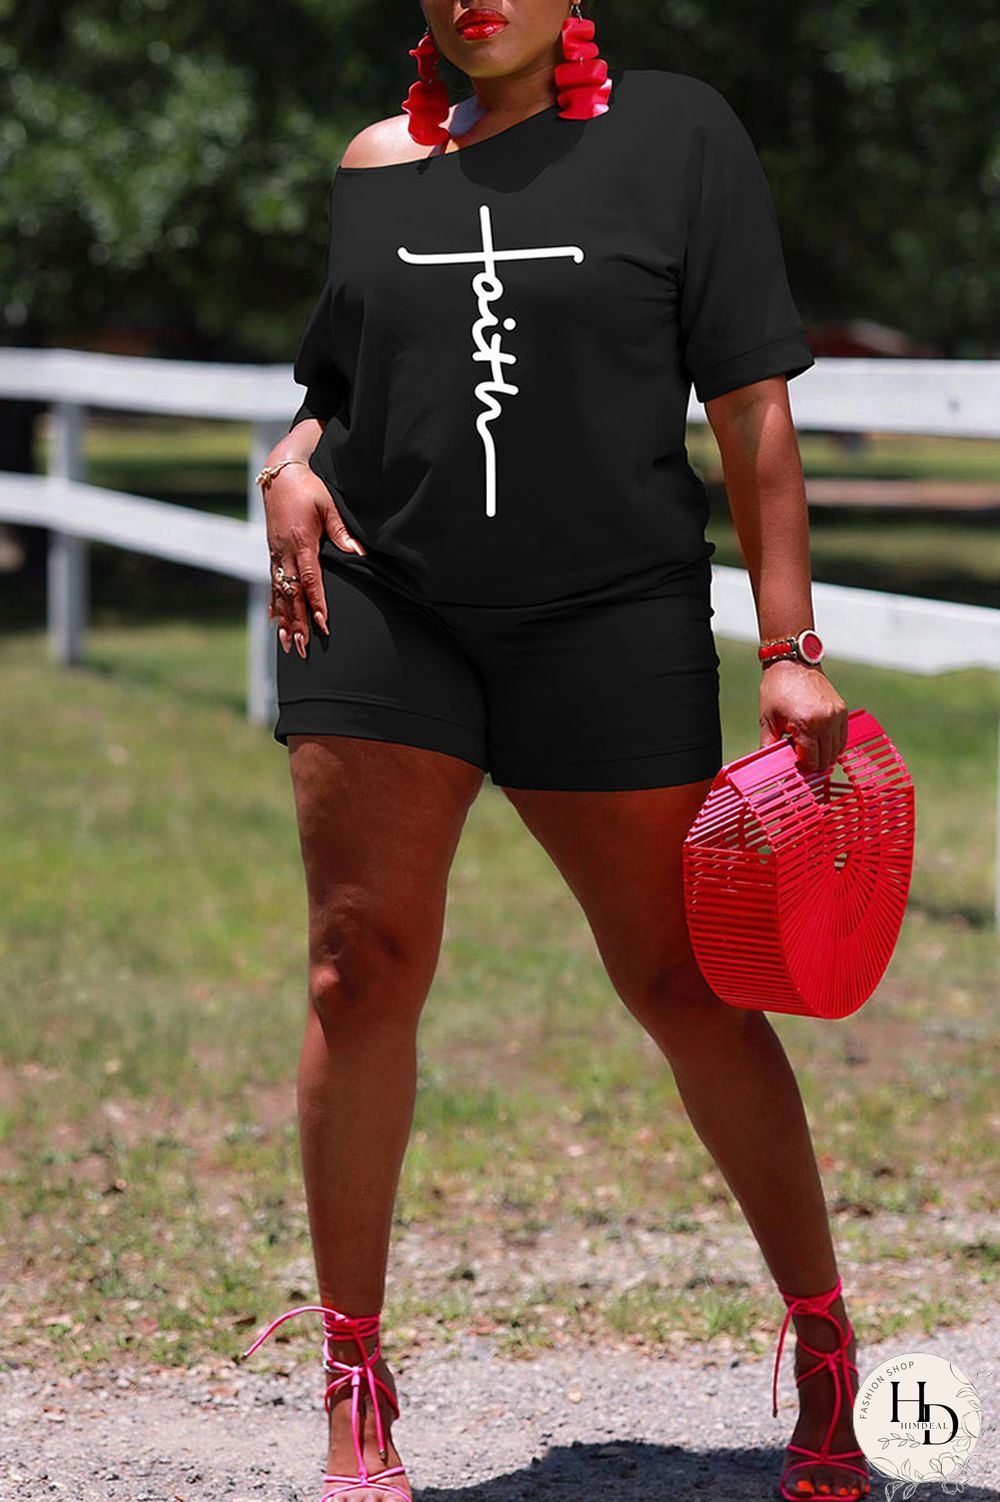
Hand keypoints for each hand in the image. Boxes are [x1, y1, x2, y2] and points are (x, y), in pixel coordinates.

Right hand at [265, 466, 365, 656]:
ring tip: (288, 645)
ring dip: (285, 621)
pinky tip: (276, 622)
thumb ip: (341, 531)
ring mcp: (276, 554)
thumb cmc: (308, 489)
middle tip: (303, 647)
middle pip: (292, 594)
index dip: (316, 604)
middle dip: (298, 623)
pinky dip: (275, 604)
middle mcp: (285, 553)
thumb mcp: (328, 506)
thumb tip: (358, 554)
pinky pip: (273, 584)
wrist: (280, 474)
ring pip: (280, 594)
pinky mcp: (272, 553)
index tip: (323, 624)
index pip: (310, 580)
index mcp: (301, 543)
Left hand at [759, 660, 847, 773]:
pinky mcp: (842, 711)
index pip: (811, 762)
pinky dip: (833, 745)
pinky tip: (819, 741)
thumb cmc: (777, 689)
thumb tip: (766, 765)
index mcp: (806, 725)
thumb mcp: (767, 719)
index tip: (793, 764)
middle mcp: (825, 722)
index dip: (802, 768)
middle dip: (813, 764)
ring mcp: (836, 716)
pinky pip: (842, 738)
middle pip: (825, 760)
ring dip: (824, 755)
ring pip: (837, 751)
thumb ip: (768, 745)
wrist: (793, 662)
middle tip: (800, 758)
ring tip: (808, 748)